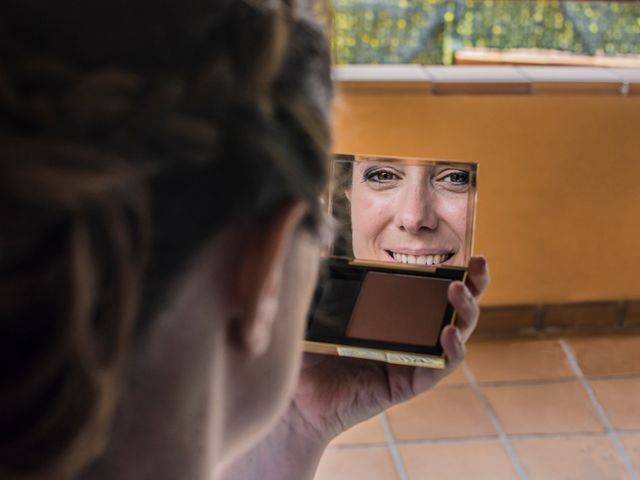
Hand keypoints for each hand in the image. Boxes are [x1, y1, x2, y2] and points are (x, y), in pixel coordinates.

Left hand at [284, 255, 489, 443]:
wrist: (296, 399)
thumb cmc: (308, 353)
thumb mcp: (317, 310)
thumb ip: (322, 281)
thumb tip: (316, 241)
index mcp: (393, 315)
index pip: (430, 290)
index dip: (453, 272)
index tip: (466, 254)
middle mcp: (410, 335)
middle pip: (453, 309)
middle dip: (473, 286)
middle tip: (479, 265)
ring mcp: (412, 360)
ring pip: (456, 335)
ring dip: (464, 312)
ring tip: (457, 292)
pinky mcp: (408, 383)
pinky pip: (440, 367)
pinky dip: (451, 350)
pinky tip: (448, 331)